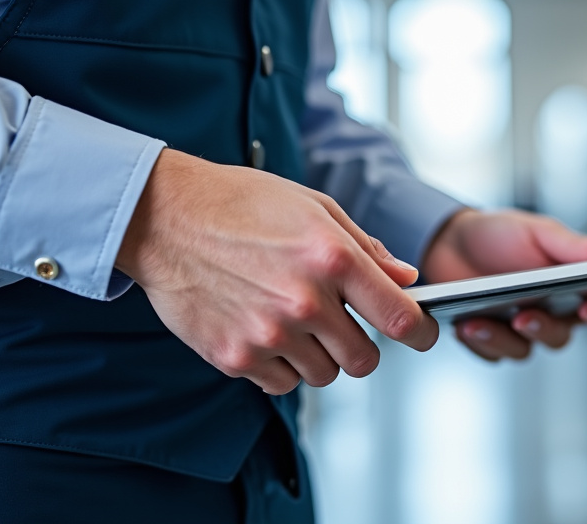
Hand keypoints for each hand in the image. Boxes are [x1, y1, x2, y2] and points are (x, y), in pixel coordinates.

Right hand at [116, 150, 438, 393]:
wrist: (164, 217)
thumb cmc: (241, 204)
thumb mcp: (314, 207)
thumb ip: (366, 248)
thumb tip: (406, 277)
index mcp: (332, 258)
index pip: (401, 318)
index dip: (422, 333)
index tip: (421, 335)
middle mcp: (304, 301)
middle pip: (364, 360)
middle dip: (361, 346)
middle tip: (341, 324)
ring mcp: (268, 333)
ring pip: (323, 375)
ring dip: (318, 356)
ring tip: (292, 319)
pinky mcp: (234, 356)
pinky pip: (281, 383)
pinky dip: (280, 366)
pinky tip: (264, 330)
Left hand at [422, 209, 586, 360]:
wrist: (447, 242)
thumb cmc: (502, 235)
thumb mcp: (538, 232)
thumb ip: (577, 247)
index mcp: (574, 288)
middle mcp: (552, 316)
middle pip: (561, 336)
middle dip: (544, 328)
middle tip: (525, 316)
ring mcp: (519, 332)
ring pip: (524, 351)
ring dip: (503, 338)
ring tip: (479, 321)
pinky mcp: (489, 341)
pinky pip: (491, 354)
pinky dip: (479, 342)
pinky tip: (464, 326)